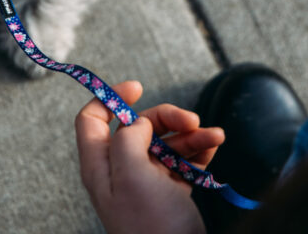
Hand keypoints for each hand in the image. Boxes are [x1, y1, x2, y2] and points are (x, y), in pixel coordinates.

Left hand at [75, 81, 223, 233]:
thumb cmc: (151, 225)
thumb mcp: (131, 174)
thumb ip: (127, 138)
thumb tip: (136, 123)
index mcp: (101, 164)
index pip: (92, 119)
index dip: (110, 98)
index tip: (138, 87)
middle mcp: (121, 169)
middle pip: (138, 125)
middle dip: (167, 117)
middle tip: (192, 120)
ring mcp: (146, 180)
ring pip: (165, 141)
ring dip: (191, 134)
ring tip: (215, 136)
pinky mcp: (169, 191)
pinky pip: (182, 160)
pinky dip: (198, 150)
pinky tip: (214, 147)